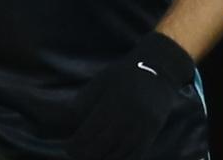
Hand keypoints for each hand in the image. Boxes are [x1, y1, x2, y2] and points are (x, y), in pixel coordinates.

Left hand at [65, 33, 195, 159]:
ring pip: (118, 156)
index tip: (66, 146)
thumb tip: (64, 127)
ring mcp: (143, 128)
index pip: (89, 132)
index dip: (75, 144)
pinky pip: (134, 157)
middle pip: (102, 147)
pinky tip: (108, 157)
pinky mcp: (151, 135)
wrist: (158, 72)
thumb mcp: (99, 84)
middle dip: (84, 154)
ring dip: (101, 159)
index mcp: (113, 102)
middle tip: (73, 153)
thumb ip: (83, 104)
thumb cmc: (121, 76)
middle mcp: (130, 116)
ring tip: (89, 156)